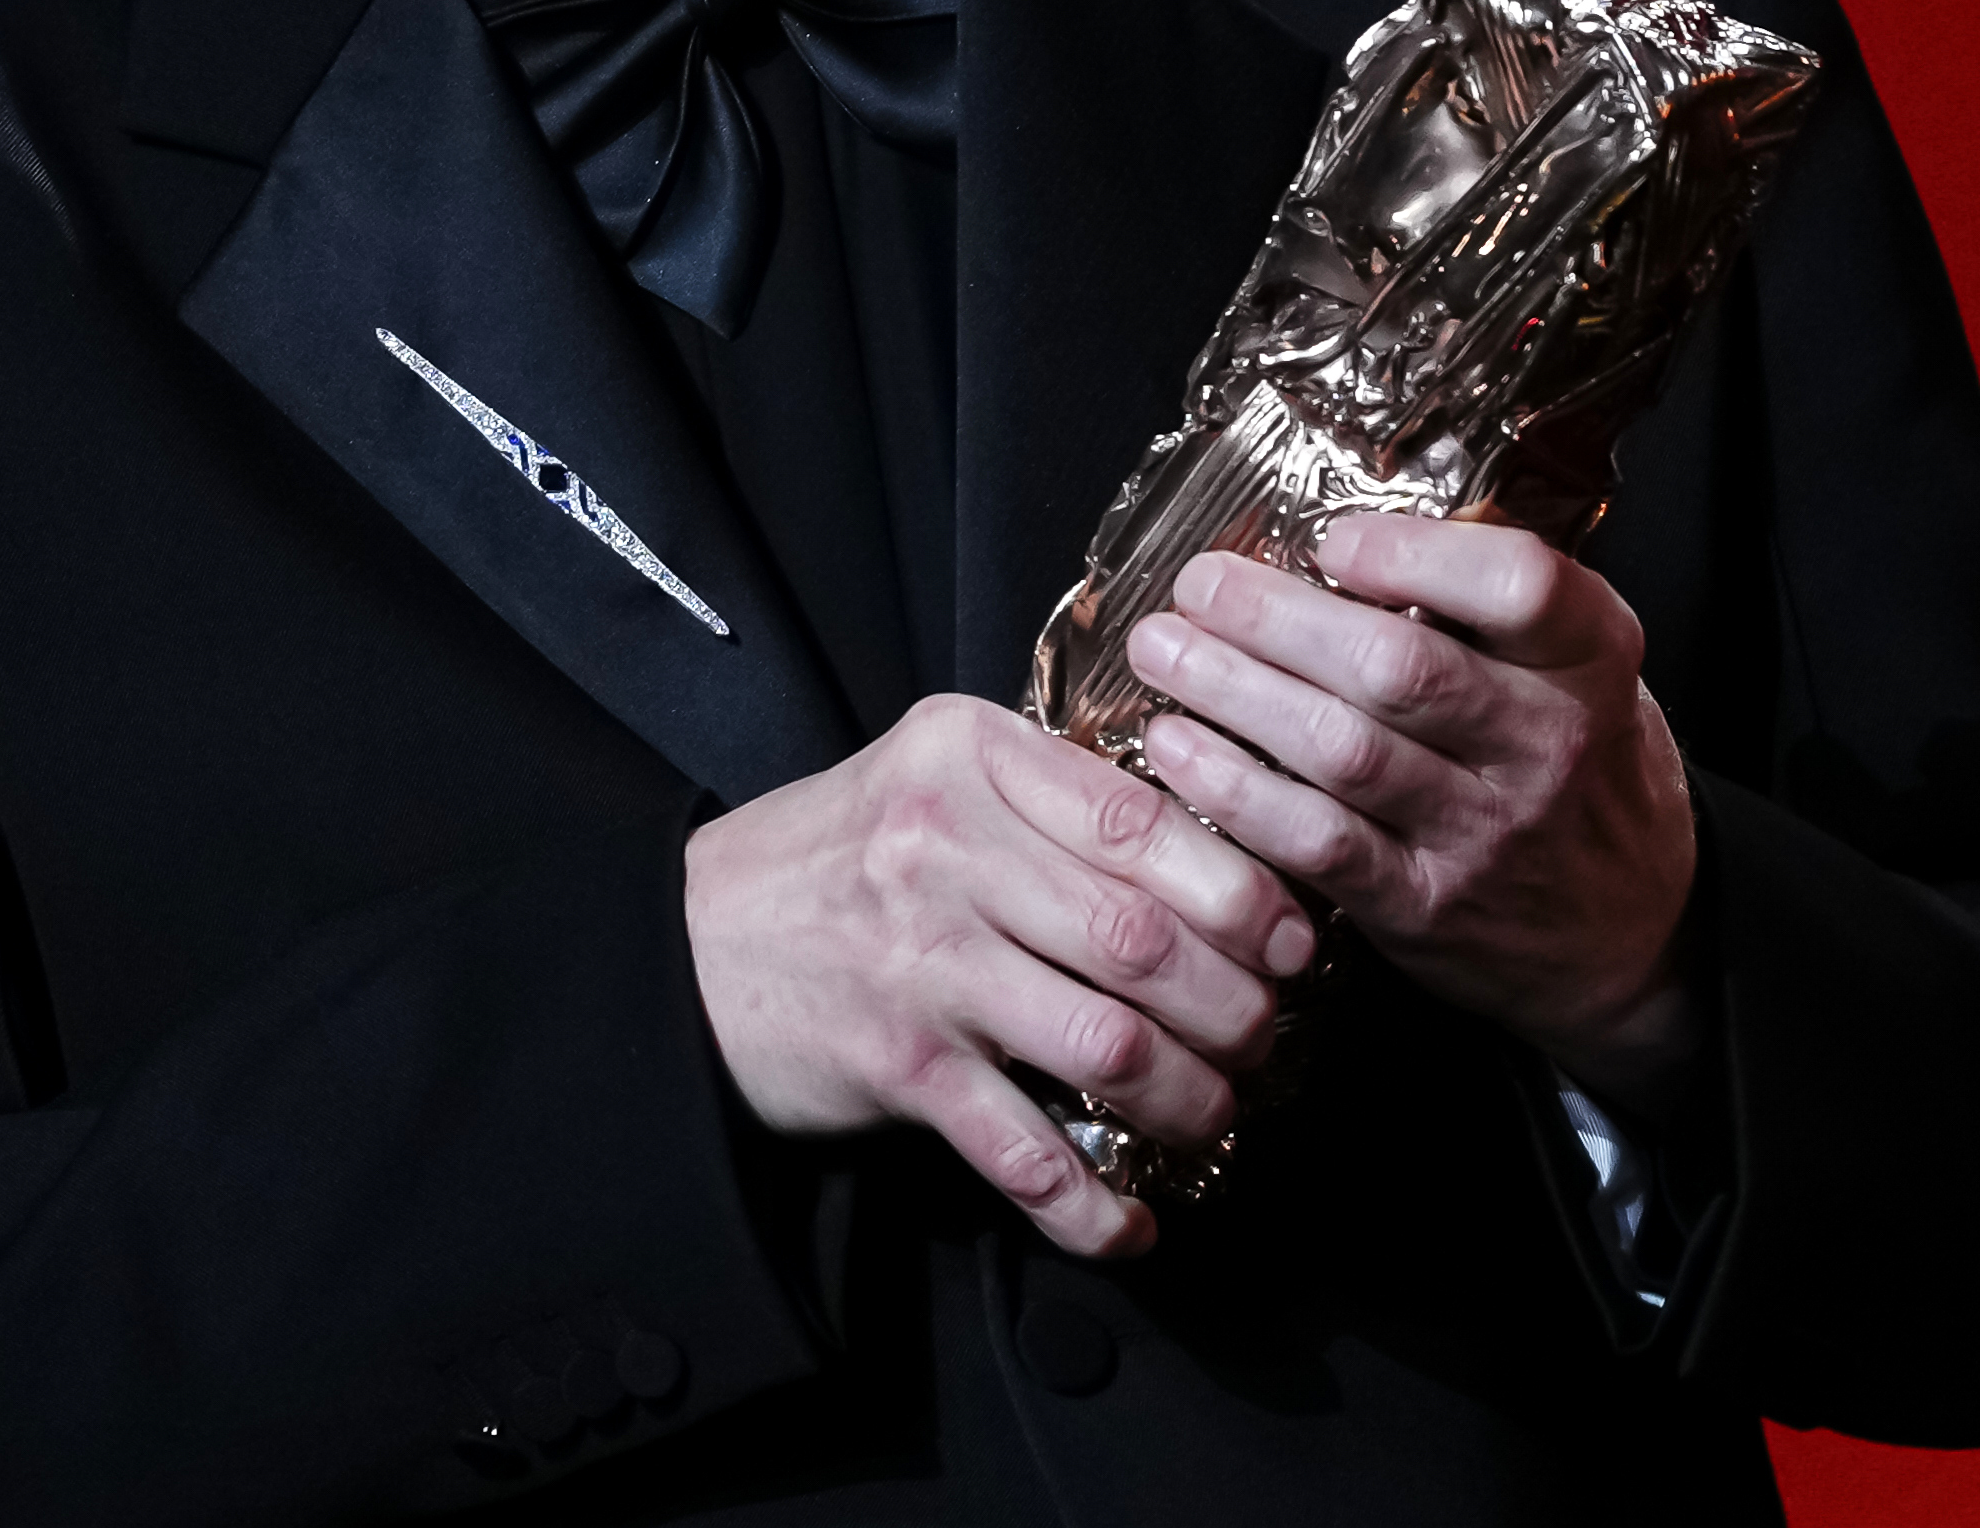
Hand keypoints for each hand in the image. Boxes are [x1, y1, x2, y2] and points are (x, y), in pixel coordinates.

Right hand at [680, 693, 1320, 1258]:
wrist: (686, 944)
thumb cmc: (842, 858)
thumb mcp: (935, 773)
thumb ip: (1053, 790)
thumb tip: (1217, 846)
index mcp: (970, 756)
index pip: (1141, 817)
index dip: (1240, 886)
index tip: (1293, 934)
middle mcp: (946, 850)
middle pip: (1143, 936)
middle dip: (1236, 1001)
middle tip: (1270, 1033)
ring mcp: (919, 962)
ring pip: (1106, 1042)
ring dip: (1191, 1096)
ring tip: (1220, 1110)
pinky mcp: (894, 1066)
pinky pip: (1021, 1152)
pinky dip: (1090, 1204)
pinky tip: (1133, 1224)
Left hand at [1124, 511, 1703, 1098]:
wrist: (1631, 933)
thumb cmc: (1583, 769)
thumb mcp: (1583, 670)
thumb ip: (1495, 607)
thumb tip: (1352, 532)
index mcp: (1592, 659)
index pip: (1520, 586)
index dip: (1415, 555)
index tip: (1334, 540)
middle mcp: (1548, 743)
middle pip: (1399, 667)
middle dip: (1277, 617)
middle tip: (1200, 583)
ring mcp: (1486, 833)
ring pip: (1343, 751)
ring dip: (1234, 692)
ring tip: (1164, 649)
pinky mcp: (1425, 907)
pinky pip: (1315, 843)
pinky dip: (1235, 791)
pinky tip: (1179, 749)